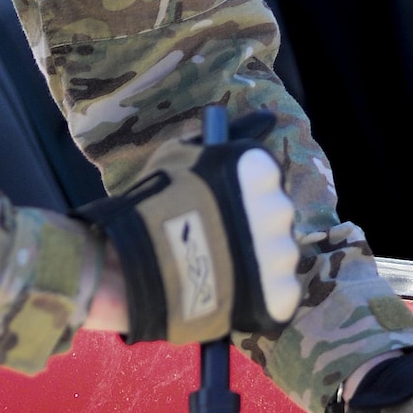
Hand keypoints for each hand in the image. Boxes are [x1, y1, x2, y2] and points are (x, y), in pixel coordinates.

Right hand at [78, 128, 299, 344]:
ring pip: (280, 256)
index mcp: (261, 170)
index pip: (269, 180)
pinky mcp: (279, 294)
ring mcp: (282, 254)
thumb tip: (268, 117)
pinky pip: (280, 292)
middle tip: (216, 241)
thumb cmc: (152, 204)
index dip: (243, 196)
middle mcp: (279, 208)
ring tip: (217, 270)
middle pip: (276, 217)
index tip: (220, 209)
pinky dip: (260, 295)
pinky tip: (229, 291)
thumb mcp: (182, 154)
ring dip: (257, 262)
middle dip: (252, 227)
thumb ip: (229, 136)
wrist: (130, 266)